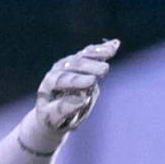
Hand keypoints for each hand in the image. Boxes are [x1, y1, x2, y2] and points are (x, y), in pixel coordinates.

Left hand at [19, 39, 119, 153]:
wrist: (51, 112)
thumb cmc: (52, 118)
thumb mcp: (52, 118)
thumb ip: (63, 109)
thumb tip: (82, 99)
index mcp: (49, 83)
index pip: (63, 79)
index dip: (78, 80)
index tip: (92, 82)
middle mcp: (58, 70)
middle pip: (74, 65)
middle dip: (90, 67)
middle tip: (104, 70)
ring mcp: (69, 64)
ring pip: (83, 56)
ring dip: (98, 54)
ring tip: (112, 51)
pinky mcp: (80, 62)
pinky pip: (91, 54)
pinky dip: (103, 50)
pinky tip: (116, 44)